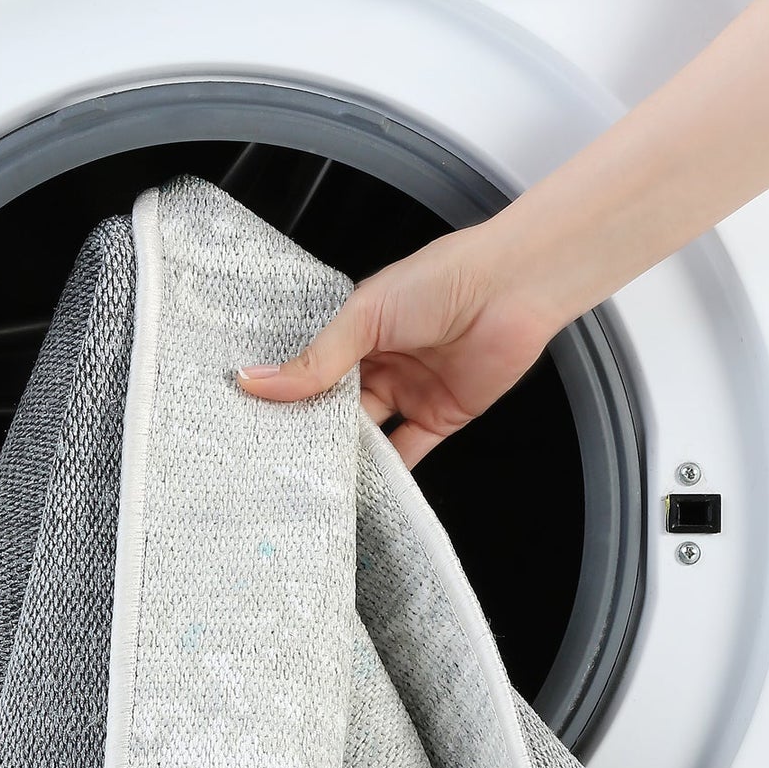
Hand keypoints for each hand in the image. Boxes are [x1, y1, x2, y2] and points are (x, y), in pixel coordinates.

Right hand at [236, 220, 564, 466]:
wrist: (514, 288)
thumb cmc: (442, 279)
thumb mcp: (364, 317)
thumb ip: (315, 360)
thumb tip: (257, 381)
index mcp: (357, 331)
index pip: (312, 372)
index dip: (287, 396)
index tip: (254, 423)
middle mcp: (381, 363)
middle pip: (337, 408)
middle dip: (313, 432)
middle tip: (277, 461)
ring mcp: (410, 392)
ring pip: (369, 434)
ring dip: (347, 456)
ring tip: (312, 481)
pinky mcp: (440, 418)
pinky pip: (409, 452)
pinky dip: (390, 472)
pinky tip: (364, 487)